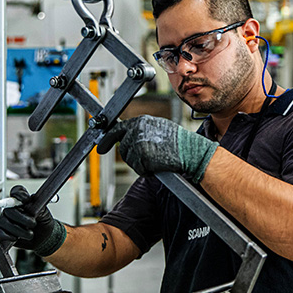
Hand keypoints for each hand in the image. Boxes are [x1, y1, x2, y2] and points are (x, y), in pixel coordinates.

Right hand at [0, 185, 66, 256]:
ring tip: (29, 234)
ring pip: (3, 222)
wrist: (43, 238)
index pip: (16, 191)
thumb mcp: (45, 214)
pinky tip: (15, 238)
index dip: (19, 194)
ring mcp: (5, 219)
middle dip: (21, 218)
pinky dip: (6, 236)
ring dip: (17, 230)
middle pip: (9, 210)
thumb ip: (39, 206)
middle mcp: (12, 208)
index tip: (26, 200)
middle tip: (33, 224)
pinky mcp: (0, 231)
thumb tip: (32, 198)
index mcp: (22, 201)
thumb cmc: (43, 223)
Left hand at [96, 115, 218, 182]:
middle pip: (123, 148)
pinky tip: (157, 166)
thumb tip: (126, 136)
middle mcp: (137, 129)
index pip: (117, 129)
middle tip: (147, 159)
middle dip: (132, 156)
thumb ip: (142, 130)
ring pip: (130, 159)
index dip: (107, 140)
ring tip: (156, 159)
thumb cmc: (179, 142)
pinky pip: (138, 169)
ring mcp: (139, 142)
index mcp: (141, 120)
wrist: (191, 151)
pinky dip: (146, 171)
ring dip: (140, 164)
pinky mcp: (142, 156)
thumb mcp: (159, 127)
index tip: (101, 148)